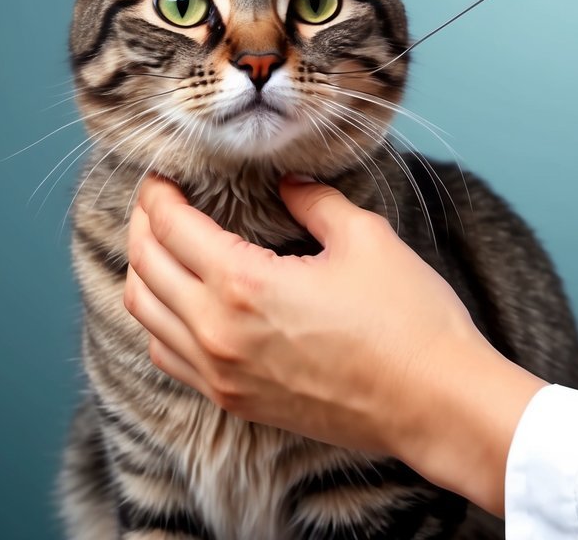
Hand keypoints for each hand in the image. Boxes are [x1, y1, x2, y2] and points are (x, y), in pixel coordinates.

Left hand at [123, 175, 544, 514]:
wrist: (434, 403)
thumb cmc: (409, 321)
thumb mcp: (367, 239)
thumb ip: (315, 202)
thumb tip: (288, 183)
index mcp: (243, 284)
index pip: (171, 228)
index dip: (159, 194)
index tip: (163, 174)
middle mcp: (216, 333)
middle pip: (145, 268)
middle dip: (143, 226)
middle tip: (157, 201)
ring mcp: (222, 375)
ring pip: (145, 317)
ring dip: (144, 274)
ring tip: (162, 247)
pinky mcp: (236, 402)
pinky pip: (169, 359)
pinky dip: (160, 323)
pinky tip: (181, 304)